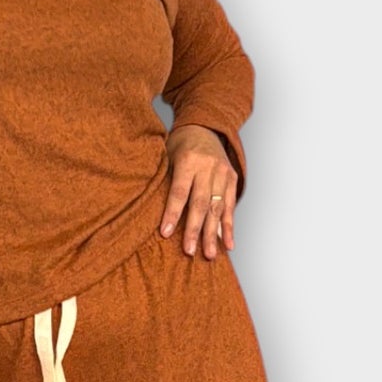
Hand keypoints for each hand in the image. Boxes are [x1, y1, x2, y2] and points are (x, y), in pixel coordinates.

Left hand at [161, 124, 237, 258]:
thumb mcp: (167, 155)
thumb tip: (150, 211)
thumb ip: (165, 180)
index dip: (173, 213)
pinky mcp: (232, 180)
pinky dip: (228, 227)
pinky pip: (230, 207)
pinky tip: (227, 244)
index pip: (180, 191)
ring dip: (213, 234)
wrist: (205, 127)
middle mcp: (209, 167)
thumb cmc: (179, 145)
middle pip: (201, 203)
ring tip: (209, 255)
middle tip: (190, 252)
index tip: (166, 233)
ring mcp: (223, 173)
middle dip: (195, 230)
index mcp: (189, 160)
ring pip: (217, 208)